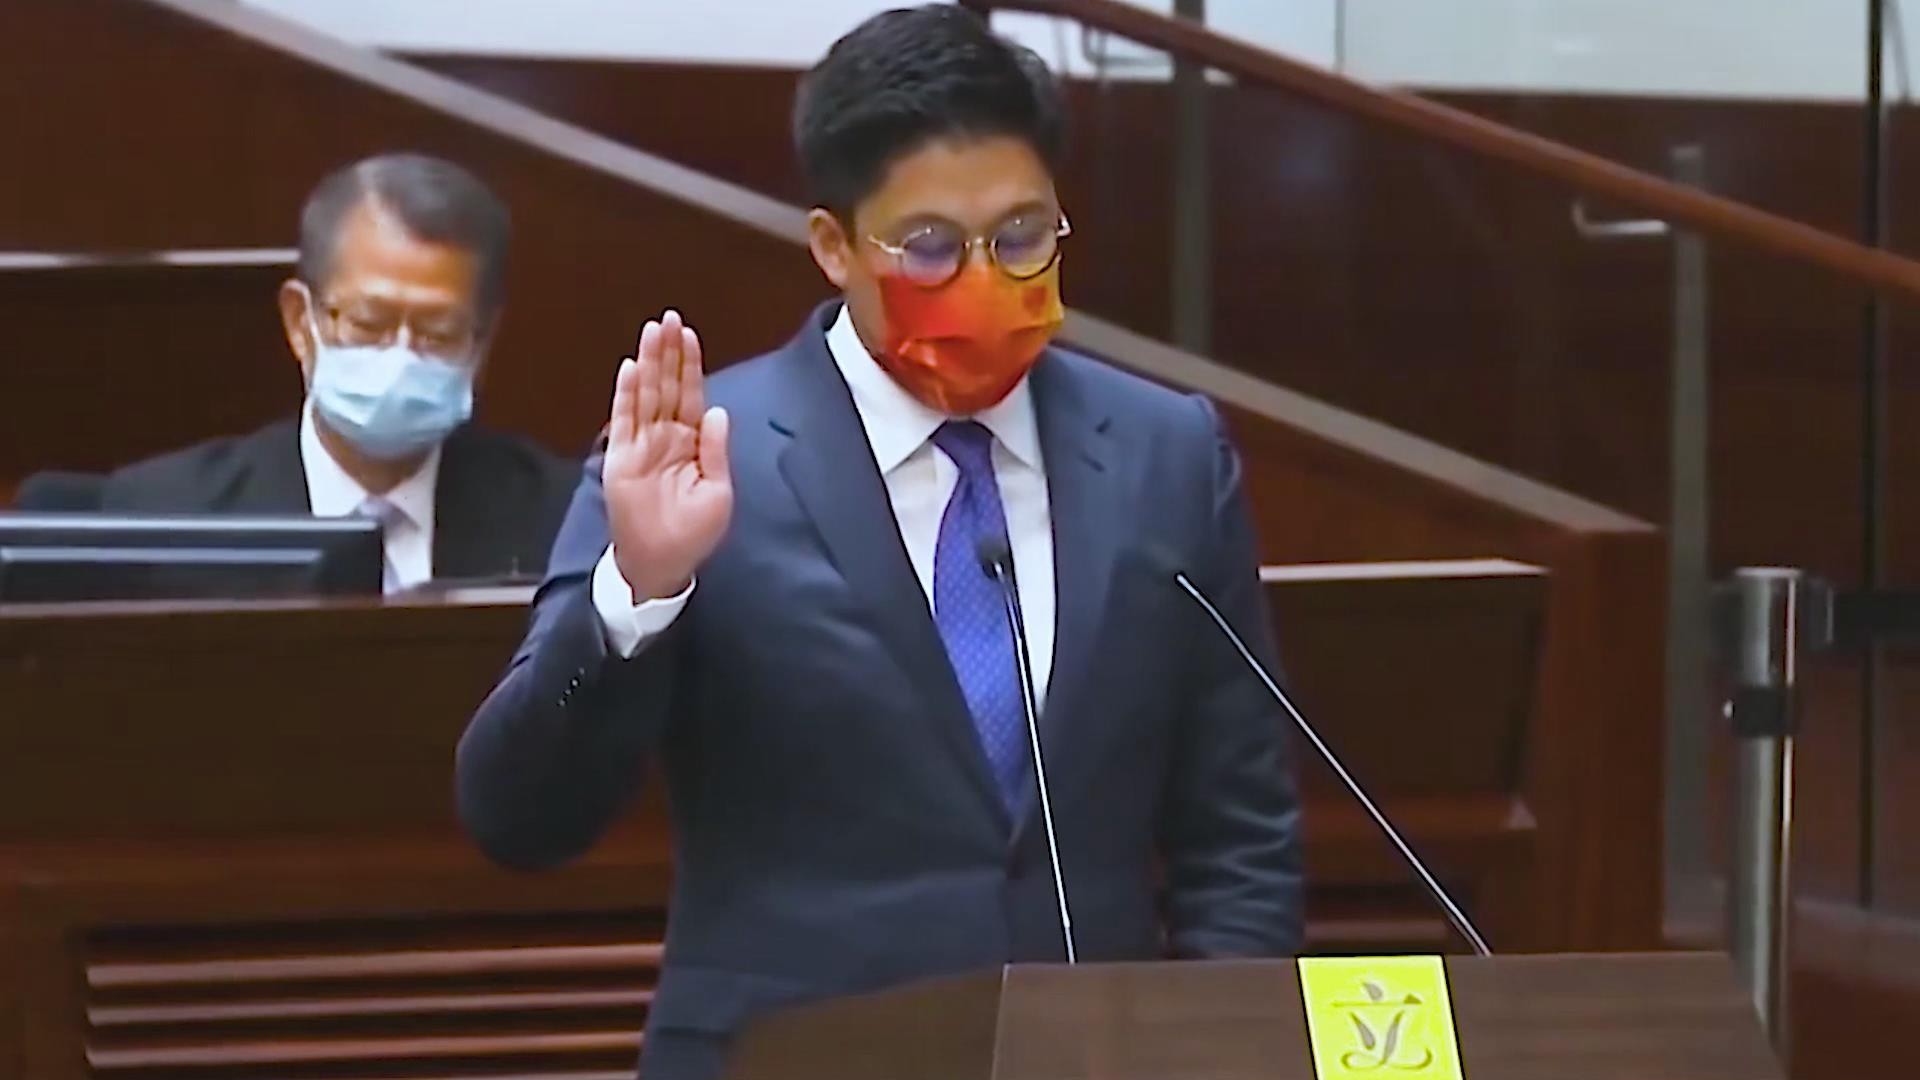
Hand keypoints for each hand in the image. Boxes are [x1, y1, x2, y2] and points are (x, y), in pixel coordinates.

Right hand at [603, 309, 731, 601]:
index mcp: (692, 443)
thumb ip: (715, 451)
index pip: (691, 394)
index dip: (690, 365)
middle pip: (667, 385)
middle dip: (669, 352)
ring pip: (646, 394)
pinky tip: (632, 368)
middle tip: (669, 318)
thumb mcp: (717, 492)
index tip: (689, 335)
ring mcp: (642, 445)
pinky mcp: (621, 458)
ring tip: (652, 330)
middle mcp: (665, 437)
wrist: (661, 563)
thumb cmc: (692, 533)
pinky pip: (624, 420)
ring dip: (649, 362)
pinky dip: (627, 394)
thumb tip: (717, 411)